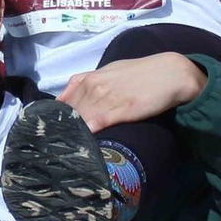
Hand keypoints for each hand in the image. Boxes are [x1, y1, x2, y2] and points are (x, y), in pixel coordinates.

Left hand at [58, 53, 207, 131]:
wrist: (170, 73)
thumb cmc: (140, 73)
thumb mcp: (110, 71)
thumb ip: (88, 82)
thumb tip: (69, 96)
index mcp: (90, 78)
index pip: (64, 101)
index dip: (55, 117)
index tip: (50, 131)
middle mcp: (95, 87)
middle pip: (69, 112)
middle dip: (60, 128)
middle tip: (53, 145)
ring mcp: (107, 98)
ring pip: (80, 118)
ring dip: (70, 132)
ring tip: (60, 149)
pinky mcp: (122, 110)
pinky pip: (98, 122)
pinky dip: (87, 132)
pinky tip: (80, 142)